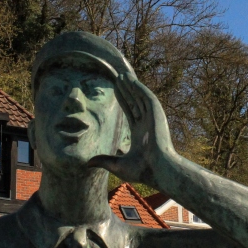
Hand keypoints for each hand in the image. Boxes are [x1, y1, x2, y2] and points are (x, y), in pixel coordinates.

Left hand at [88, 72, 177, 186]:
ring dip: (131, 86)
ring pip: (140, 97)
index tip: (117, 91)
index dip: (124, 100)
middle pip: (135, 102)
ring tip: (122, 76)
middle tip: (118, 79)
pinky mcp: (156, 114)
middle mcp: (147, 123)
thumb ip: (104, 160)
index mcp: (140, 133)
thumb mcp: (118, 165)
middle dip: (126, 91)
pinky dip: (139, 88)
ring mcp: (152, 118)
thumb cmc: (142, 171)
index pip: (130, 112)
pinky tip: (131, 81)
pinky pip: (146, 97)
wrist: (159, 170)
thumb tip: (88, 163)